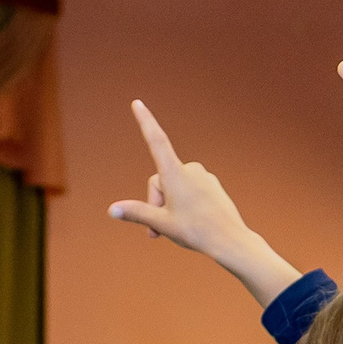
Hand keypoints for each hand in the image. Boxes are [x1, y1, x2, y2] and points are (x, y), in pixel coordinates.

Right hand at [106, 101, 303, 308]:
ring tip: (175, 229)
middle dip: (155, 203)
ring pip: (173, 186)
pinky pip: (188, 189)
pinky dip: (182, 204)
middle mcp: (189, 169)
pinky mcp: (210, 184)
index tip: (138, 103)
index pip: (156, 141)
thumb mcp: (161, 223)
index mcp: (175, 174)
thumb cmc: (195, 231)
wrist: (230, 240)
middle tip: (158, 232)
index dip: (145, 122)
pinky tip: (192, 221)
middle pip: (158, 181)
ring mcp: (201, 175)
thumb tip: (112, 209)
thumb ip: (136, 212)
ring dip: (167, 206)